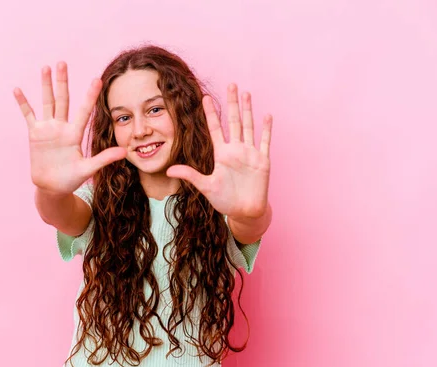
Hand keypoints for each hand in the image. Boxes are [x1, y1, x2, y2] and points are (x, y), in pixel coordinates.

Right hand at [13, 62, 126, 195]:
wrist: (52, 188)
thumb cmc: (71, 179)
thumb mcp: (88, 169)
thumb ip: (104, 159)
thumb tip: (125, 152)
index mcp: (75, 134)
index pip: (84, 110)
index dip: (90, 96)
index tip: (97, 79)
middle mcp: (62, 127)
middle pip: (62, 99)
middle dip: (62, 81)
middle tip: (62, 62)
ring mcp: (47, 129)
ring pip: (47, 102)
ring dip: (45, 86)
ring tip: (45, 67)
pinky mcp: (35, 135)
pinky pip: (28, 115)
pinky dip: (23, 103)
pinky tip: (18, 89)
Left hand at [166, 84, 271, 219]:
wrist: (245, 212)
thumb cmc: (225, 201)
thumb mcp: (206, 187)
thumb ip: (190, 175)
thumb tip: (169, 170)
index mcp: (221, 154)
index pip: (215, 128)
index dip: (211, 113)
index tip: (205, 97)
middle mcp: (236, 150)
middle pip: (234, 121)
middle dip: (232, 103)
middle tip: (231, 84)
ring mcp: (250, 153)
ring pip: (249, 126)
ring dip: (248, 110)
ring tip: (246, 93)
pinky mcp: (262, 161)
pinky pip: (264, 141)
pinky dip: (266, 129)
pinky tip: (267, 115)